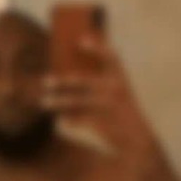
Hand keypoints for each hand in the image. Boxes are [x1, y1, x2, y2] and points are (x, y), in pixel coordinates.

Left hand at [41, 36, 153, 151]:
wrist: (136, 140)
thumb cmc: (122, 112)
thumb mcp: (118, 92)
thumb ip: (99, 80)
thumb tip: (64, 73)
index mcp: (121, 78)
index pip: (111, 55)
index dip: (97, 46)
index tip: (80, 40)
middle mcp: (115, 90)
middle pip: (83, 80)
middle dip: (62, 81)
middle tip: (45, 81)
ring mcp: (108, 108)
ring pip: (76, 102)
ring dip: (58, 102)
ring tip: (44, 102)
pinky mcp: (102, 125)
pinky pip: (78, 120)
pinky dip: (67, 121)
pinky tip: (60, 120)